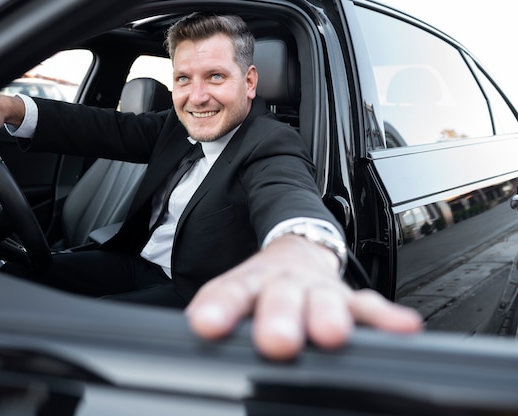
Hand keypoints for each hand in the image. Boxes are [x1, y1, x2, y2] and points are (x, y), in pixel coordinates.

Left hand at [186, 234, 421, 360]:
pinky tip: (402, 327)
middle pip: (281, 297)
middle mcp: (283, 284)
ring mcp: (318, 289)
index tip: (208, 324)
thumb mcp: (234, 296)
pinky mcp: (349, 297)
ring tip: (331, 333)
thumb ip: (216, 314)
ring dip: (329, 315)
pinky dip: (385, 318)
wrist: (294, 253)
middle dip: (280, 317)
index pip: (230, 293)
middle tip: (277, 340)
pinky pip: (369, 306)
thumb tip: (194, 333)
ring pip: (325, 299)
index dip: (220, 308)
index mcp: (249, 283)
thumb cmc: (260, 287)